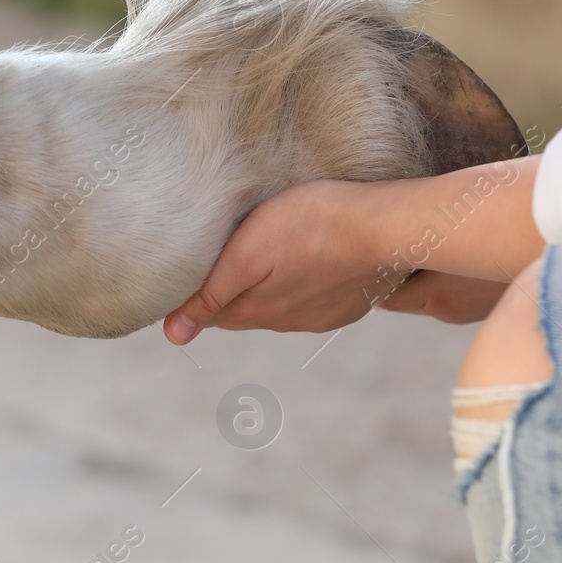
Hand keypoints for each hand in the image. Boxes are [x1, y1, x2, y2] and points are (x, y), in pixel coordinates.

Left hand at [162, 156, 543, 344]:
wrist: (387, 226)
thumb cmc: (311, 226)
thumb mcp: (246, 254)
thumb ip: (209, 295)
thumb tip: (174, 336)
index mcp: (258, 311)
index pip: (211, 313)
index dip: (196, 296)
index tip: (188, 273)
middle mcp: (288, 321)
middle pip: (244, 310)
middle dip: (228, 292)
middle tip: (219, 261)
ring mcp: (323, 314)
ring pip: (279, 304)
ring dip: (267, 286)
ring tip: (262, 257)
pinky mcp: (351, 300)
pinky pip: (313, 298)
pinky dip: (301, 284)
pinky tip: (304, 263)